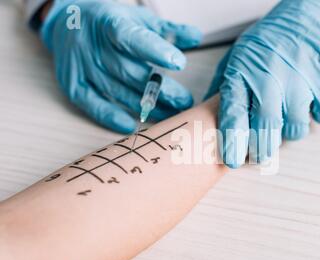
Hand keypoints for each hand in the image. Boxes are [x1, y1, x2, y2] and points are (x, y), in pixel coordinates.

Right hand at [41, 0, 201, 133]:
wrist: (66, 21)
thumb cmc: (109, 22)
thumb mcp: (138, 18)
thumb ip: (167, 29)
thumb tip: (196, 36)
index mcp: (110, 22)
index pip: (131, 38)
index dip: (154, 51)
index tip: (178, 63)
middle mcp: (94, 46)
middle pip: (129, 72)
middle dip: (161, 90)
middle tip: (184, 101)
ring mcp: (82, 67)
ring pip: (117, 91)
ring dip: (146, 107)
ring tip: (171, 115)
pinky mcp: (74, 84)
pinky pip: (93, 105)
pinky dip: (112, 117)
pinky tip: (133, 124)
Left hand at [206, 0, 319, 167]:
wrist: (313, 11)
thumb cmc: (274, 39)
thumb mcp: (239, 56)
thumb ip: (224, 85)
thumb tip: (205, 113)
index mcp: (242, 73)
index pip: (232, 116)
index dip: (233, 143)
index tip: (233, 160)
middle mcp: (269, 77)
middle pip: (265, 131)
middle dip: (263, 149)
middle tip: (263, 151)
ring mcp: (300, 80)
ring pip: (295, 130)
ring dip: (293, 127)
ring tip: (290, 108)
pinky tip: (313, 96)